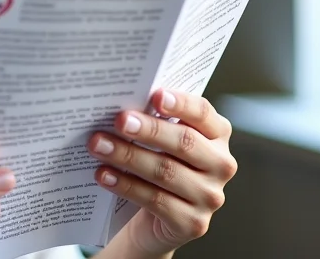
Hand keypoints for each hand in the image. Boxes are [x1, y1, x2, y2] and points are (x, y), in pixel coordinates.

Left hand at [88, 89, 236, 255]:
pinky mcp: (193, 223)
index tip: (156, 95)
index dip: (181, 104)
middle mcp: (221, 165)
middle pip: (184, 142)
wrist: (155, 218)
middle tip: (118, 120)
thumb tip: (119, 100)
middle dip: (148, 130)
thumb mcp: (160, 140)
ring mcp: (210, 196)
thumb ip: (153, 118)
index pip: (203, 113)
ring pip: (166, 171)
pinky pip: (156, 200)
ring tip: (98, 145)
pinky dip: (126, 185)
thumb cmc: (157, 163)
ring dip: (128, 156)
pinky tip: (104, 175)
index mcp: (217, 135)